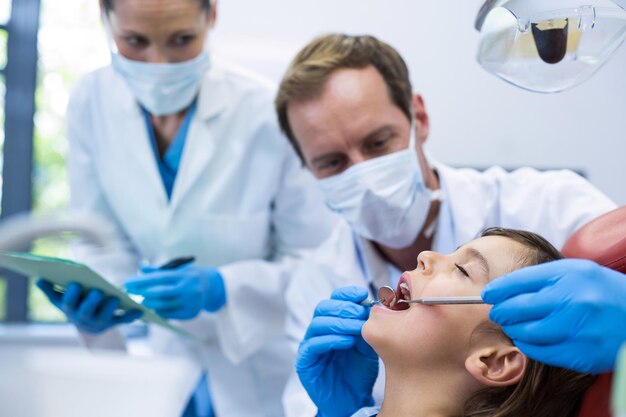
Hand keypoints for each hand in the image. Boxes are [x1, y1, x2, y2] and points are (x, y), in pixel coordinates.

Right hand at [36, 280, 142, 333]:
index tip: (75, 284)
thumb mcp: (61, 298)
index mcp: (69, 309)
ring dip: (109, 308)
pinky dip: (131, 317)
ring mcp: (98, 322)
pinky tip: (140, 311)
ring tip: (114, 298)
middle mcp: (82, 318)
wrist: (88, 325)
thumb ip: (51, 289)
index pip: (67, 303)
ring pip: (104, 317)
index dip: (70, 295)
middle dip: (90, 302)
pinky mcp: (112, 324)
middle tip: (97, 291)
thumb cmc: (75, 304)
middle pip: (85, 312)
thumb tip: (39, 280)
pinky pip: (122, 321)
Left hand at [124, 265, 225, 319]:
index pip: (160, 278)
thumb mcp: (179, 269)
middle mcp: (189, 290)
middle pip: (160, 293)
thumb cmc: (191, 276)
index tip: (128, 282)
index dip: (142, 281)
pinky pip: (169, 315)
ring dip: (147, 304)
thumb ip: (160, 271)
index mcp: (185, 276)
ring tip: (137, 300)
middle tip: (128, 293)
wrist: (213, 288)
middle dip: (142, 293)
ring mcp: (190, 303)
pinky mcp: (190, 314)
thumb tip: (141, 270)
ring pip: (163, 306)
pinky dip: (158, 311)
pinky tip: (150, 308)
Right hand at [296, 286, 377, 416]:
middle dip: (343, 307)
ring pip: (317, 324)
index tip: (362, 294)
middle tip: (360, 313)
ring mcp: (309, 345)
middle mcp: (318, 331)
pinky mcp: (305, 362)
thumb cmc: (358, 373)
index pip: (333, 300)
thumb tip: (373, 308)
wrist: (352, 401)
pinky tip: (347, 342)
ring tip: (357, 328)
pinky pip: (313, 345)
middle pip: (322, 308)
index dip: (346, 294)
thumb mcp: (367, 346)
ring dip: (339, 323)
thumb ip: (367, 328)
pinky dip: (331, 340)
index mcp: (331, 323)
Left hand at [482, 259, 625, 373]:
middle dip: (500, 311)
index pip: (518, 282)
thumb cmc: (605, 292)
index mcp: (569, 275)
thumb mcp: (577, 272)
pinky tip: (529, 339)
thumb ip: (541, 278)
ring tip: (514, 325)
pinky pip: (540, 352)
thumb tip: (503, 289)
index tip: (487, 294)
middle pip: (516, 308)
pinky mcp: (581, 354)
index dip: (497, 290)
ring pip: (524, 332)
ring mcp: (577, 330)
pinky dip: (528, 345)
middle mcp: (573, 301)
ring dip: (513, 329)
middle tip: (497, 312)